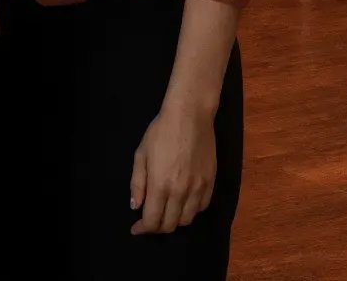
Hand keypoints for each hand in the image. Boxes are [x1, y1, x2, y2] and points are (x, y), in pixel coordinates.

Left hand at [130, 100, 216, 234]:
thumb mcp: (140, 154)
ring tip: (165, 212)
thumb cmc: (160, 132)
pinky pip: (201, 207)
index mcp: (161, 185)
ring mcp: (199, 189)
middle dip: (157, 227)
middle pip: (171, 224)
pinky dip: (190, 211)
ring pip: (188, 220)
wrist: (190, 117)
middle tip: (149, 220)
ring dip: (175, 221)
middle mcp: (181, 192)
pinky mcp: (211, 184)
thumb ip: (138, 183)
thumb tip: (135, 206)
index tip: (136, 228)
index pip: (153, 220)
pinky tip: (182, 203)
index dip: (144, 229)